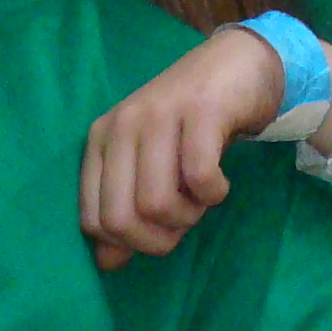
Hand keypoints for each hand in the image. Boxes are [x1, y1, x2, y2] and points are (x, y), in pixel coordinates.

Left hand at [78, 25, 284, 268]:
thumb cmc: (191, 124)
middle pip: (120, 220)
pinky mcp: (199, 111)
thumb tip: (108, 264)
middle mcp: (121, 126)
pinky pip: (198, 178)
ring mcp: (158, 115)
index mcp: (100, 141)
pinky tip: (221, 182)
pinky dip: (214, 194)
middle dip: (158, 239)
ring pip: (156, 204)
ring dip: (189, 216)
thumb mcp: (151, 166)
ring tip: (203, 199)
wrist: (238, 66)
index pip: (93, 221)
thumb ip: (127, 211)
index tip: (161, 230)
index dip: (130, 244)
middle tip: (185, 221)